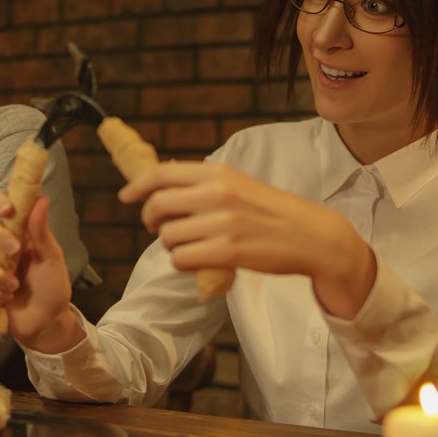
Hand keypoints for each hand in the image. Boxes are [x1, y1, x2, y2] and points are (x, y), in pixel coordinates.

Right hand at [0, 192, 83, 352]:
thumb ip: (42, 231)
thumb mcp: (52, 258)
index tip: (8, 211)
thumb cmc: (52, 286)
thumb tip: (41, 198)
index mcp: (20, 231)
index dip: (0, 200)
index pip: (2, 203)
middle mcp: (0, 243)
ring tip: (14, 288)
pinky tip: (4, 300)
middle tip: (15, 252)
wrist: (46, 322)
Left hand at [119, 161, 376, 318]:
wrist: (311, 236)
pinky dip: (184, 263)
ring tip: (192, 246)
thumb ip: (204, 183)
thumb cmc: (272, 212)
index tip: (126, 196)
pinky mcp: (228, 252)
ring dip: (173, 246)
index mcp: (219, 173)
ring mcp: (223, 223)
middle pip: (157, 206)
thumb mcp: (239, 185)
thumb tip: (163, 183)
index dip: (138, 186)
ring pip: (167, 238)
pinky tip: (199, 260)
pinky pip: (182, 259)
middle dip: (152, 221)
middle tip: (163, 229)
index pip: (162, 173)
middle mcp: (218, 194)